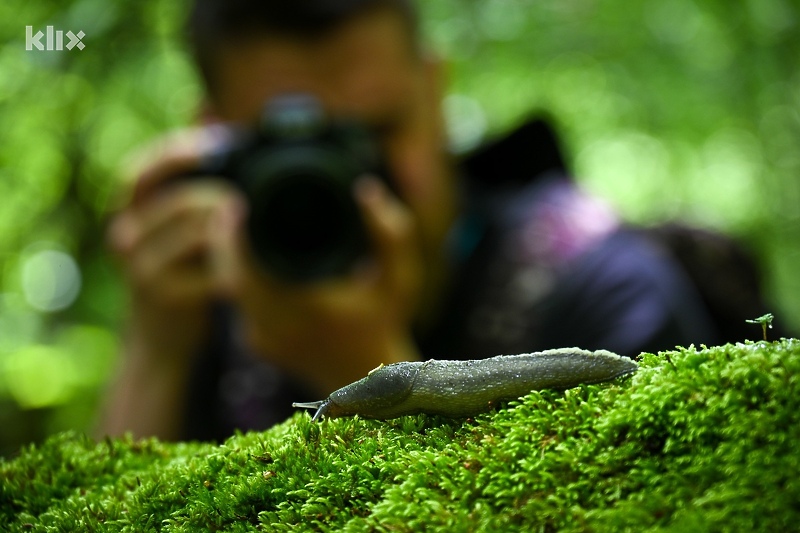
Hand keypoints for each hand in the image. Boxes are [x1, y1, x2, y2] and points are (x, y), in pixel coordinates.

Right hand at [108, 127, 233, 362]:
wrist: (161, 342)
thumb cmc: (180, 275)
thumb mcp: (177, 227)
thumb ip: (190, 178)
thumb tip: (206, 111)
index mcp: (130, 214)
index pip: (140, 172)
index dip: (178, 153)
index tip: (221, 141)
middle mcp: (127, 238)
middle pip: (184, 201)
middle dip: (227, 196)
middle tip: (256, 199)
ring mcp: (143, 270)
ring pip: (202, 231)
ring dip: (238, 230)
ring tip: (261, 234)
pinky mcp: (167, 297)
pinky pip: (214, 269)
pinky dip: (239, 263)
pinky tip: (252, 265)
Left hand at [211, 176, 423, 392]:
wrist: (371, 382)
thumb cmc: (386, 324)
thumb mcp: (400, 278)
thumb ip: (391, 232)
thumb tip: (366, 189)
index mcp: (305, 307)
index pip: (250, 261)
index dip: (237, 229)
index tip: (240, 200)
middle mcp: (276, 326)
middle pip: (230, 272)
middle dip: (226, 238)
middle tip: (230, 207)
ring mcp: (263, 339)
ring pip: (229, 288)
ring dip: (230, 258)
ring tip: (236, 226)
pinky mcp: (258, 344)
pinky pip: (238, 302)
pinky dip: (240, 278)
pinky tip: (253, 259)